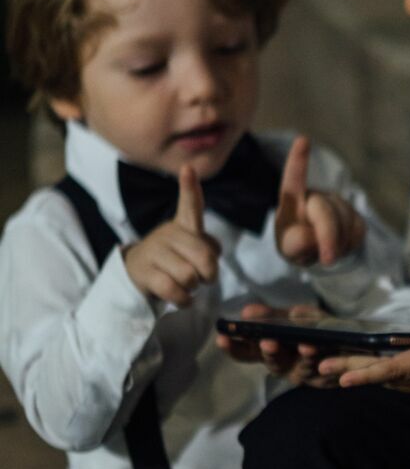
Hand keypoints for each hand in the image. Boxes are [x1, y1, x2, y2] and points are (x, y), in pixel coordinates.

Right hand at [123, 165, 220, 306]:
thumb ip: (207, 247)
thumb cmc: (174, 259)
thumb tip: (212, 254)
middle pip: (205, 257)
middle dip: (210, 274)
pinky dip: (184, 300)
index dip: (189, 187)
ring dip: (194, 287)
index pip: (189, 204)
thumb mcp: (191, 247)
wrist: (137, 272)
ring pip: (190, 276)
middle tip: (202, 277)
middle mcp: (168, 234)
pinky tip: (181, 297)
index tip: (188, 168)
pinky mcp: (145, 273)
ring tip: (185, 284)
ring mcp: (155, 252)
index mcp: (183, 225)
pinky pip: (175, 291)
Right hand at [215, 301, 336, 385]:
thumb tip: (246, 312)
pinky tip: (314, 348)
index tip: (221, 338)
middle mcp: (283, 363)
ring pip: (297, 367)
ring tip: (301, 345)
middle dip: (269, 352)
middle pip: (270, 361)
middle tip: (267, 342)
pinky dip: (316, 359)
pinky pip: (317, 370)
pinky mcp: (320, 378)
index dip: (233, 347)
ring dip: (300, 356)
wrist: (350, 341)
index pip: (246, 351)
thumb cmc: (315, 328)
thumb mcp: (295, 317)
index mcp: (271, 348)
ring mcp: (301, 372)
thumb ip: (272, 316)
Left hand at [274, 135, 365, 266]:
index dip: (298, 160)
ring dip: (338, 244)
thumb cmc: (296, 243)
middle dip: (328, 236)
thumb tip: (313, 237)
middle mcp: (315, 195)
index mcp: (292, 198)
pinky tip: (341, 247)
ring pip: (344, 221)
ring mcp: (337, 203)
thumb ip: (295, 243)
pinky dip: (350, 244)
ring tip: (327, 255)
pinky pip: (358, 229)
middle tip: (328, 259)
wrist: (316, 249)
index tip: (303, 140)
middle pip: (324, 211)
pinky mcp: (354, 215)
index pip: (294, 178)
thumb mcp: (288, 248)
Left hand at [317, 293, 409, 398]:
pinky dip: (380, 376)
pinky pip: (402, 383)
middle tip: (317, 367)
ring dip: (362, 373)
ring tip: (330, 366)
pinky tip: (364, 368)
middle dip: (351, 370)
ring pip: (391, 381)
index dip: (367, 372)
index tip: (340, 375)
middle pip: (385, 377)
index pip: (396, 369)